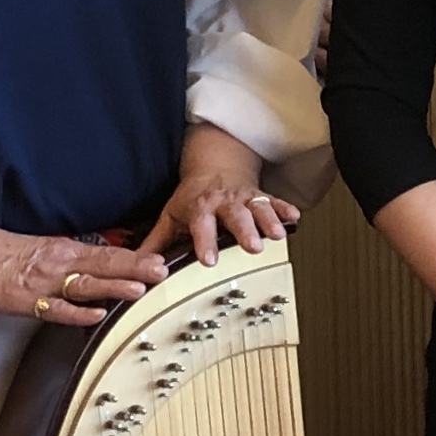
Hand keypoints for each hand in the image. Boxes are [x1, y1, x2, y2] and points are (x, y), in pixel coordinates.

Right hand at [0, 227, 163, 327]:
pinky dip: (77, 312)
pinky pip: (56, 309)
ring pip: (86, 285)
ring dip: (113, 286)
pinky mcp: (27, 301)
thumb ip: (73, 259)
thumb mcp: (45, 250)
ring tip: (140, 289)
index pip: (107, 254)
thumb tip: (102, 264)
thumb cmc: (4, 253)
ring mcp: (44, 284)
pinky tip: (97, 315)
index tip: (161, 260)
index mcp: (65, 251)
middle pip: (103, 266)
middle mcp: (59, 264)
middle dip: (135, 269)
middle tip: (163, 271)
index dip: (135, 258)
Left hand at [152, 123, 299, 266]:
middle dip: (245, 231)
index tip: (208, 260)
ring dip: (268, 221)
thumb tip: (140, 269)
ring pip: (258, 208)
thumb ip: (156, 245)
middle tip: (253, 248)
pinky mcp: (260, 196)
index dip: (205, 242)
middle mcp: (223, 202)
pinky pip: (274, 201)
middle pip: (235, 216)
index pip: (201, 225)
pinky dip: (284, 209)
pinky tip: (294, 218)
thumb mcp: (170, 217)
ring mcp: (244, 198)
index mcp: (200, 208)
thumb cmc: (192, 198)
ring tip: (278, 236)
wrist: (214, 166)